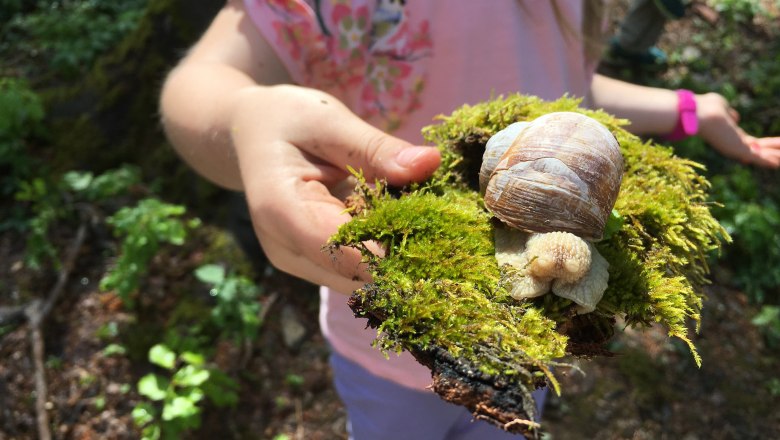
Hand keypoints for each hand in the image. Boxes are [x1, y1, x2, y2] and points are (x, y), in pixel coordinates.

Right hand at [230, 85, 440, 292]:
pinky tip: (413, 232)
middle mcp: (285, 248)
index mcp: (281, 209)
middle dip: (405, 262)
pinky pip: (355, 270)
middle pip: (355, 276)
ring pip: (359, 281)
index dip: (396, 253)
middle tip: (455, 239)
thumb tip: (430, 163)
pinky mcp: (311, 263)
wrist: (248, 133)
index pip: (345, 248)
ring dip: (398, 262)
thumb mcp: (330, 121)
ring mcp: (296, 261)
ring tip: (439, 234)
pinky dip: (385, 254)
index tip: (445, 242)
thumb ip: (376, 148)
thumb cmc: (286, 119)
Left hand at [697, 93, 779, 167]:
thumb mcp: (722, 107)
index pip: (748, 140)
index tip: (772, 145)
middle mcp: (733, 143)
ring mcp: (736, 148)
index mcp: (730, 134)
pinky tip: (778, 162)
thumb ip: (729, 114)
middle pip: (758, 149)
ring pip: (761, 155)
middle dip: (772, 150)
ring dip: (774, 155)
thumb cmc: (707, 107)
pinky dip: (768, 161)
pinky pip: (758, 158)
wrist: (699, 114)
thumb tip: (735, 117)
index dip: (759, 144)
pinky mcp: (739, 151)